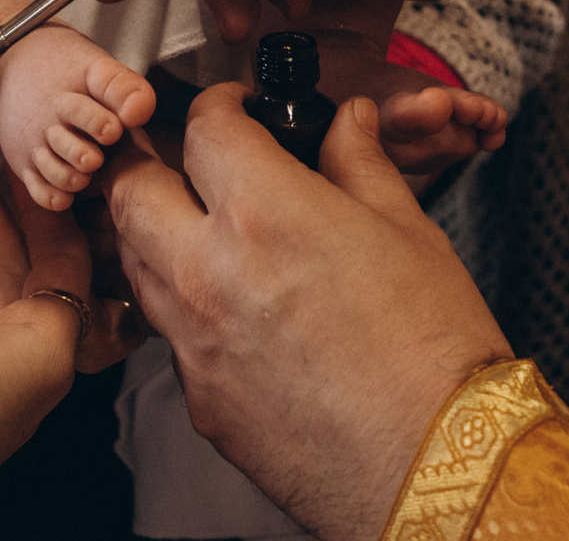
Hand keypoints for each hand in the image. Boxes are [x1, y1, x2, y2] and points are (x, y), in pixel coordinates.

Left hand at [101, 85, 512, 540]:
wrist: (435, 464)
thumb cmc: (435, 351)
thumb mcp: (409, 231)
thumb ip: (360, 164)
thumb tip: (349, 124)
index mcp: (263, 213)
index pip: (205, 128)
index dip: (220, 105)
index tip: (235, 109)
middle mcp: (208, 271)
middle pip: (132, 190)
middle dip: (154, 163)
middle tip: (190, 161)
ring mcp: (194, 340)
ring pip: (134, 262)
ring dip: (155, 233)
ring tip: (200, 228)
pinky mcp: (199, 398)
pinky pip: (168, 333)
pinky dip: (184, 307)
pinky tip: (230, 307)